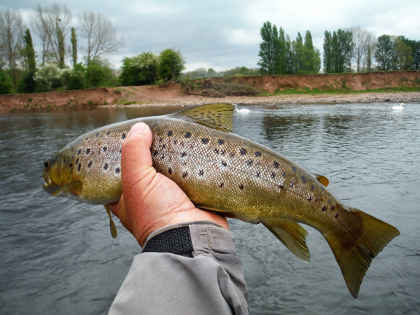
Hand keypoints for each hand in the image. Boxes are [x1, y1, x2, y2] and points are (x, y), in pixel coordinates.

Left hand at [108, 122, 227, 246]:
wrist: (193, 237)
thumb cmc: (157, 215)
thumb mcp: (136, 181)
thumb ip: (134, 152)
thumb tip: (140, 127)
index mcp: (127, 199)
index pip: (118, 173)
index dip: (120, 156)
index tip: (128, 137)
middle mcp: (148, 199)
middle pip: (148, 168)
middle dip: (154, 152)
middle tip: (157, 133)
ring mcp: (172, 197)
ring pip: (172, 170)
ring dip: (176, 157)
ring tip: (178, 136)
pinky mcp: (194, 195)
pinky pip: (192, 174)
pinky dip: (194, 164)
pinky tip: (195, 150)